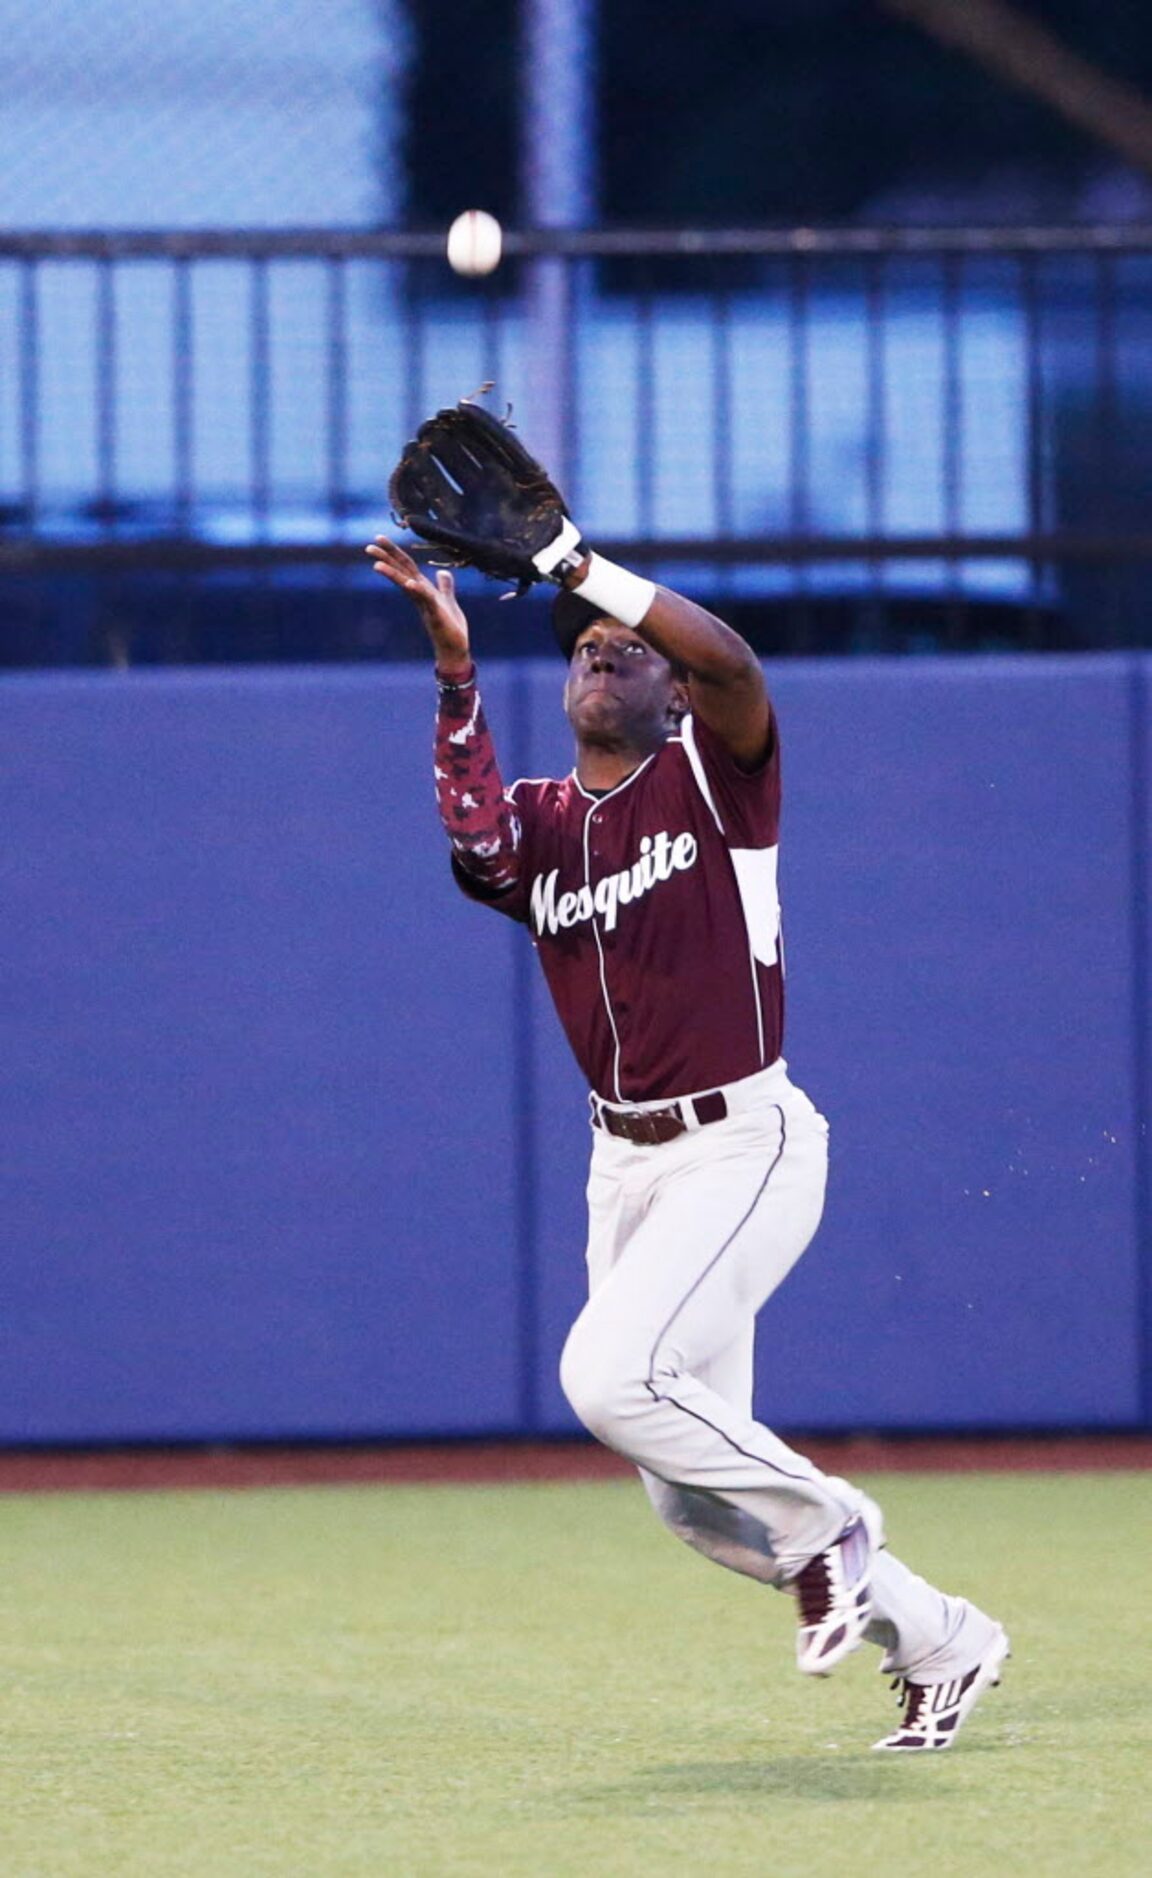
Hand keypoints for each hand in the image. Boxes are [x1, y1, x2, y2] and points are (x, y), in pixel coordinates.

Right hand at [366, 536, 470, 675]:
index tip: (379, 538)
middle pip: (401, 572)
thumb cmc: (450, 627)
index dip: (394, 552)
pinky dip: (418, 591)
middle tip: (368, 547)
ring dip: (393, 575)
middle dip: (386, 559)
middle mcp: (420, 596)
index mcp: (422, 590)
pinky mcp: (435, 615)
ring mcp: (426, 605)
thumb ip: (445, 586)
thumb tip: (443, 572)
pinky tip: (411, 583)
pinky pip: (426, 600)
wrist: (455, 649)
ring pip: (407, 586)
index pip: (406, 567)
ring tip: (376, 565)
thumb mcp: (447, 601)